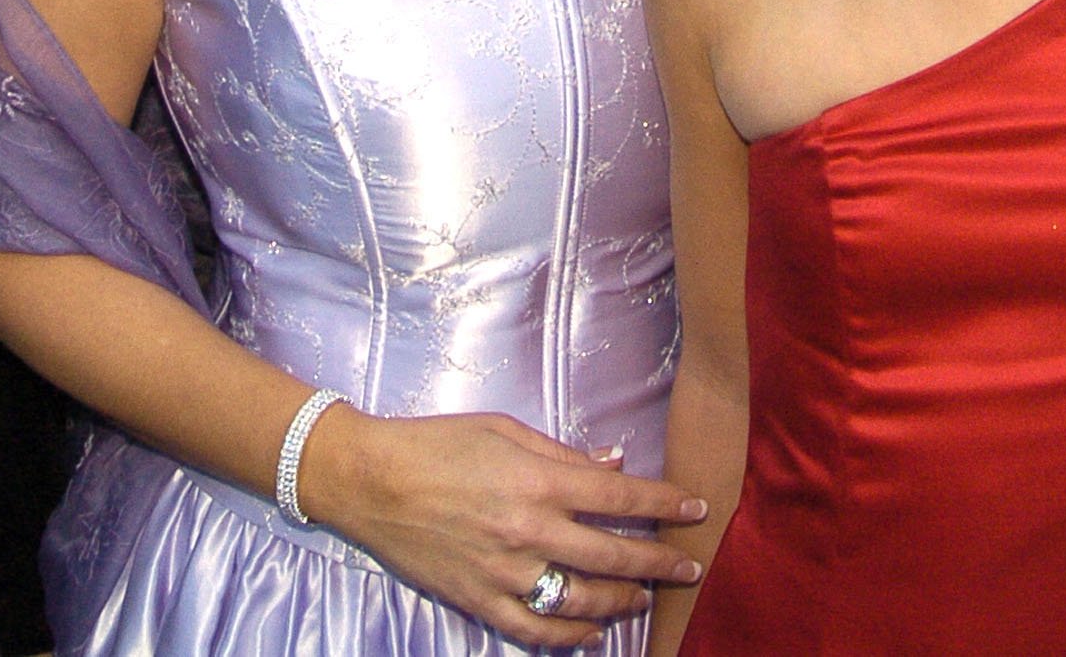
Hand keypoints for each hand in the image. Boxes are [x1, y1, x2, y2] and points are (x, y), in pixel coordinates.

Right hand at [297, 408, 705, 648]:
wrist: (369, 480)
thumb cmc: (436, 443)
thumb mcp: (504, 429)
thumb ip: (563, 452)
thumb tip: (614, 461)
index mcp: (537, 480)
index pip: (619, 495)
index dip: (664, 504)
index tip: (696, 509)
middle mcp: (529, 530)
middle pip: (613, 553)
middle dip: (660, 562)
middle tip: (690, 568)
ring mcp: (505, 572)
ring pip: (582, 599)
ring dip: (622, 601)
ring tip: (645, 597)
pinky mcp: (479, 600)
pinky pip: (536, 629)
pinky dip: (570, 636)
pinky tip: (592, 633)